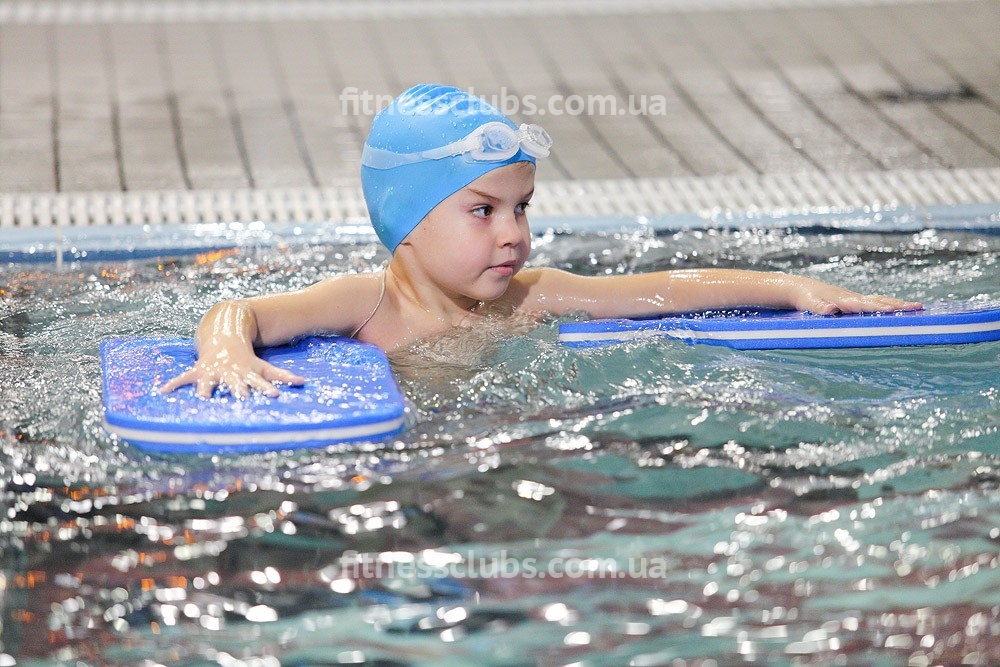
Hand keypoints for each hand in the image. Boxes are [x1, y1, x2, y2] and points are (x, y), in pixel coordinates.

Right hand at [158, 348, 304, 398]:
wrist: (224, 336)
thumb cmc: (246, 359)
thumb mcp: (263, 367)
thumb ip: (282, 376)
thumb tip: (303, 383)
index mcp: (246, 374)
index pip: (260, 382)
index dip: (267, 388)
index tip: (276, 395)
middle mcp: (230, 374)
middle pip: (235, 384)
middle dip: (238, 391)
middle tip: (241, 399)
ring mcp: (213, 372)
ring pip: (208, 382)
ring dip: (204, 390)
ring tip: (201, 399)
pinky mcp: (198, 370)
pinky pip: (183, 378)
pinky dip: (173, 384)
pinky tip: (162, 392)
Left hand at [791, 277, 921, 314]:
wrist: (801, 288)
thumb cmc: (804, 298)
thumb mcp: (807, 303)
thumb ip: (818, 307)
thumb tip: (831, 309)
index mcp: (843, 300)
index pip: (863, 304)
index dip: (877, 307)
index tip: (891, 309)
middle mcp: (852, 298)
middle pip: (878, 301)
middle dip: (897, 305)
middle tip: (918, 307)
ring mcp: (856, 298)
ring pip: (880, 300)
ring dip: (898, 303)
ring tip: (919, 306)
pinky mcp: (855, 301)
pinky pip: (876, 302)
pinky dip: (889, 303)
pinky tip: (900, 307)